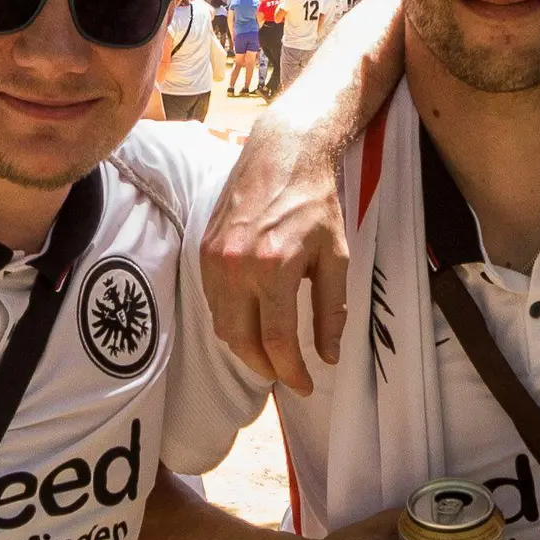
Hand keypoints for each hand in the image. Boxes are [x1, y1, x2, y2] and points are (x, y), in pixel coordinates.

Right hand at [203, 103, 356, 393]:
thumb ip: (331, 309)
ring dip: (245, 347)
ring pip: (222, 326)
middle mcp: (237, 267)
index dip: (292, 371)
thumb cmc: (315, 203)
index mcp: (275, 268)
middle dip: (264, 367)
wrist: (281, 156)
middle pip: (241, 341)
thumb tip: (327, 355)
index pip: (278, 340)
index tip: (305, 384)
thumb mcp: (336, 257)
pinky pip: (214, 302)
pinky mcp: (203, 251)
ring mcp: (215, 260)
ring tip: (270, 354)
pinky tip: (252, 322)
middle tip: (286, 375)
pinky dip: (232, 321)